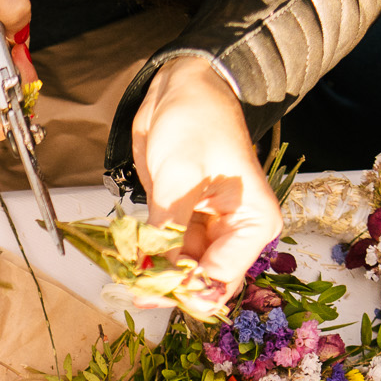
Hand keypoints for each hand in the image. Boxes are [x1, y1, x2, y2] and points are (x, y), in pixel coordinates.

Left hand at [131, 55, 282, 310]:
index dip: (187, 291)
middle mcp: (237, 232)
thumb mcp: (179, 178)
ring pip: (184, 271)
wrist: (183, 88)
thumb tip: (157, 275)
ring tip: (126, 280)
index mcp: (254, 223)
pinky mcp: (185, 221)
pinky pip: (169, 253)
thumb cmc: (194, 122)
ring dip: (156, 277)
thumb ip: (170, 230)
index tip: (151, 293)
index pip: (222, 277)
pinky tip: (129, 263)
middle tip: (134, 291)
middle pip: (205, 281)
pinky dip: (150, 259)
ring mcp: (210, 229)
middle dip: (171, 290)